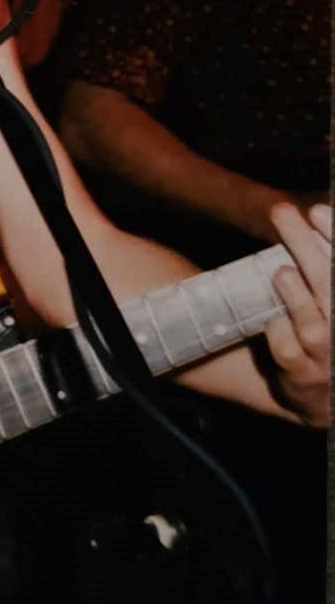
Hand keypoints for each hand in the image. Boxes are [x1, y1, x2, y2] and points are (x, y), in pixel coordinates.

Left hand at [266, 201, 330, 427]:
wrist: (323, 394)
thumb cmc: (326, 329)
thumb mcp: (327, 294)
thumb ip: (324, 263)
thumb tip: (315, 211)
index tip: (317, 209)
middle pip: (329, 286)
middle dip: (305, 246)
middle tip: (281, 212)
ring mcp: (329, 357)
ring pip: (314, 327)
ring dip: (296, 297)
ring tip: (281, 272)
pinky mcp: (303, 375)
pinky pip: (288, 351)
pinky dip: (279, 331)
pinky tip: (273, 319)